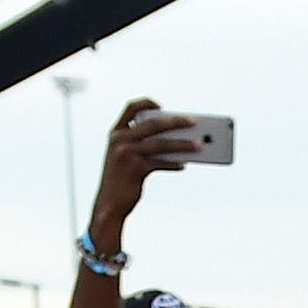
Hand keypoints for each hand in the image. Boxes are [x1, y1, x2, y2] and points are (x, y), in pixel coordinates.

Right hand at [85, 97, 188, 247]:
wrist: (108, 205)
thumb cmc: (120, 180)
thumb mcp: (125, 157)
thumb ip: (142, 144)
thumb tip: (174, 140)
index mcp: (115, 132)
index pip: (131, 108)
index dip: (147, 103)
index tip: (162, 105)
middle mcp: (119, 139)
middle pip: (153, 124)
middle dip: (176, 122)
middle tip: (195, 122)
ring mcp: (126, 154)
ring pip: (161, 144)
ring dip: (183, 144)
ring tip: (199, 145)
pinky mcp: (135, 169)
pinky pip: (161, 163)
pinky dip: (174, 164)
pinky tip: (183, 165)